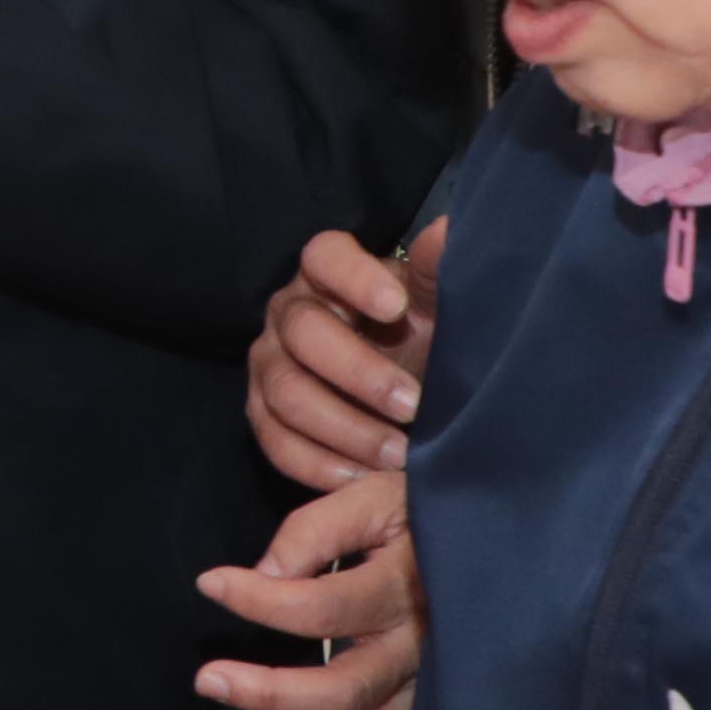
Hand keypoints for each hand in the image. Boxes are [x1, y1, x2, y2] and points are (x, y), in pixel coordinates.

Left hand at [193, 472, 420, 709]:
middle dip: (271, 693)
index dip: (262, 599)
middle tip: (207, 681)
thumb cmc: (428, 514)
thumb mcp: (378, 497)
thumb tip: (265, 570)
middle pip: (345, 687)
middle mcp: (425, 649)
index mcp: (408, 587)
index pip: (325, 604)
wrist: (513, 535)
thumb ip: (320, 529)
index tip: (210, 584)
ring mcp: (437, 694)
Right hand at [249, 219, 446, 491]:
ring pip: (286, 394)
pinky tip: (361, 478)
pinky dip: (319, 465)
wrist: (405, 392)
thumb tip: (448, 231)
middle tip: (413, 404)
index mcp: (327, 273)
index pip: (324, 257)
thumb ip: (438, 270)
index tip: (397, 307)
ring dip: (345, 429)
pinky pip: (275, 442)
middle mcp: (288, 314)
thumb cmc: (418, 337)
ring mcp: (268, 365)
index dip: (353, 279)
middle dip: (360, 374)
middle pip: (304, 334)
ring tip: (398, 455)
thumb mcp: (435, 304)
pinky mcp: (262, 415)